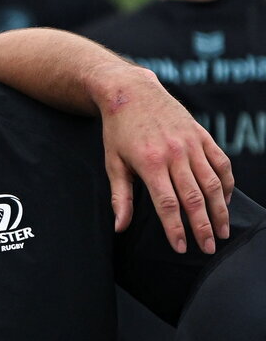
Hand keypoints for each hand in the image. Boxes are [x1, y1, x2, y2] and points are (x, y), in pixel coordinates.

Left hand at [96, 63, 232, 253]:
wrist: (131, 92)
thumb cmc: (118, 130)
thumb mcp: (113, 163)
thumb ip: (120, 197)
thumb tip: (119, 227)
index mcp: (150, 163)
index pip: (167, 204)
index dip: (175, 228)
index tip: (180, 248)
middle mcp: (175, 154)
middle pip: (194, 197)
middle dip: (202, 226)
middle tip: (208, 248)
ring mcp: (192, 143)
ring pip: (212, 182)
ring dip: (220, 210)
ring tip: (222, 231)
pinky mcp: (202, 135)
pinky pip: (221, 162)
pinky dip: (226, 183)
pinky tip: (225, 200)